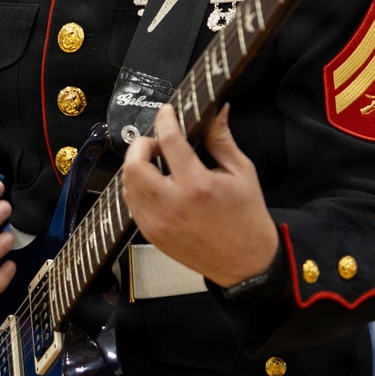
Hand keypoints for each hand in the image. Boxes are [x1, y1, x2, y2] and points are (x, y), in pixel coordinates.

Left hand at [121, 104, 279, 286]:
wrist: (245, 263)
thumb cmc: (246, 218)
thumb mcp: (242, 173)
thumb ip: (222, 139)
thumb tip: (216, 112)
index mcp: (197, 186)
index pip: (168, 141)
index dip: (165, 119)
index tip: (167, 111)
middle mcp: (172, 205)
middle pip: (134, 164)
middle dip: (142, 145)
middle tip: (158, 143)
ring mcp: (158, 223)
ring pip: (128, 184)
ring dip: (137, 167)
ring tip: (158, 164)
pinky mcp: (152, 235)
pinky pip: (132, 204)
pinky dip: (138, 188)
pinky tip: (156, 185)